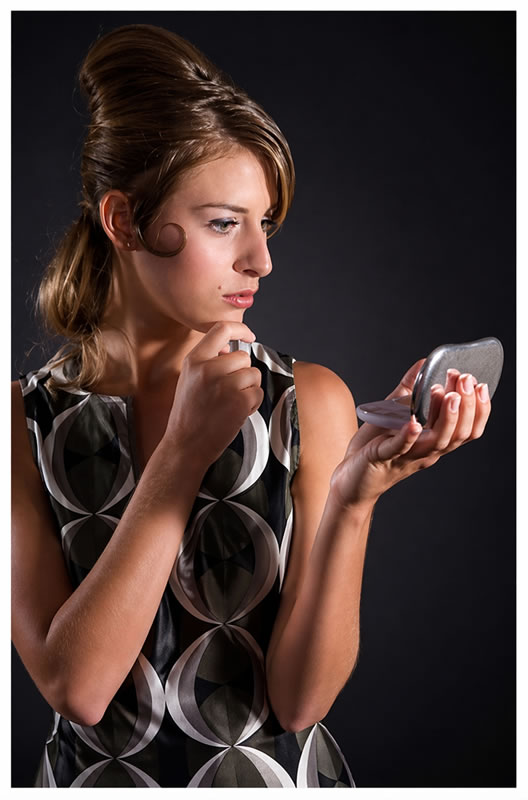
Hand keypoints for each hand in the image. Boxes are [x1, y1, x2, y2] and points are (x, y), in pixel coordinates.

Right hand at [163, 321, 263, 465]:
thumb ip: (208, 361)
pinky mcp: (239, 401)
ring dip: (248, 389)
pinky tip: (236, 413)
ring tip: (230, 403)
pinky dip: (252, 404)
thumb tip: (231, 349)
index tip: (248, 335)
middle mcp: (209, 369)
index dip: (240, 329)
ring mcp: (225, 385)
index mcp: (194, 360)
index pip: (221, 329)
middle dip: (242, 373)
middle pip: (243, 357)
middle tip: (228, 392)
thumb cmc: (189, 414)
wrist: (185, 445)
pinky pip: (258, 393)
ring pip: (253, 374)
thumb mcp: (189, 379)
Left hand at [330, 359, 491, 507]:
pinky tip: (414, 422)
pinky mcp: (383, 458)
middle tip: (466, 380)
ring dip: (445, 417)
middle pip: (458, 434)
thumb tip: (425, 362)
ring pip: (436, 442)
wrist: (350, 479)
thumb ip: (410, 389)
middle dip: (466, 406)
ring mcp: (407, 457)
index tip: (481, 385)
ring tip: (448, 395)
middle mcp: (427, 453)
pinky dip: (409, 435)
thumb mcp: (394, 412)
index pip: (467, 430)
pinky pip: (400, 448)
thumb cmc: (374, 446)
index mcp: (433, 442)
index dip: (479, 410)